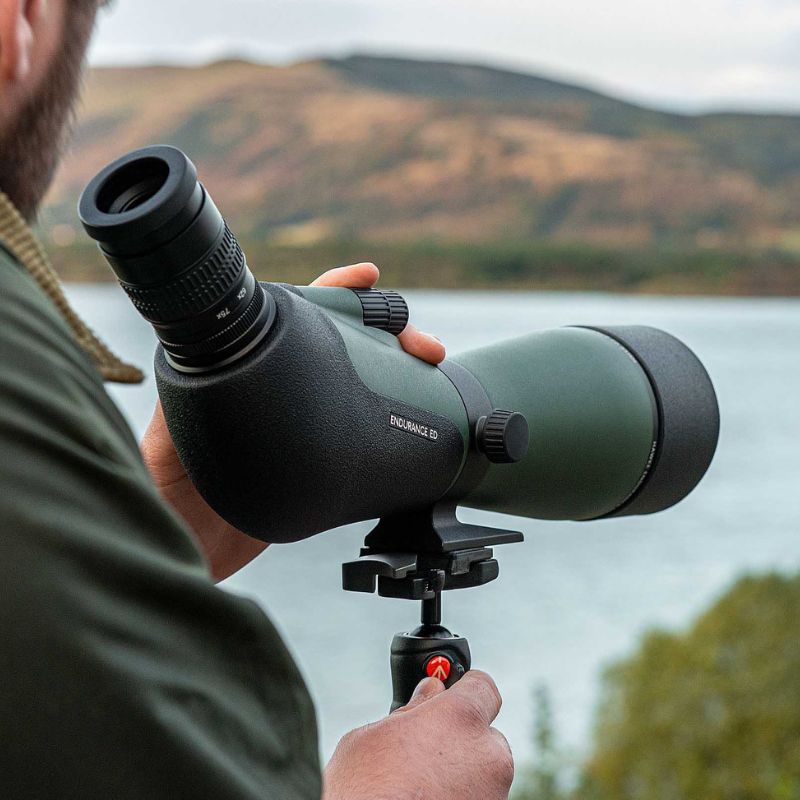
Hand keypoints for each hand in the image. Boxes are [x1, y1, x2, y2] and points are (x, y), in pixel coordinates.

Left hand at [141, 263, 445, 581]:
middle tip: (427, 348)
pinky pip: (363, 426)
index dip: (336, 290)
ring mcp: (305, 421)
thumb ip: (192, 389)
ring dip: (403, 371)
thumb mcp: (174, 428)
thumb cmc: (165, 486)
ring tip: (433, 371)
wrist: (186, 546)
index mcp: (250, 369)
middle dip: (391, 333)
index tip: (369, 276)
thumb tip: (210, 338)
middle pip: (346, 344)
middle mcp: (282, 387)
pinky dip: (392, 415)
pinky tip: (418, 410)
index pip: (298, 314)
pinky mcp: (320, 456)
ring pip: (363, 381)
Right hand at [324, 671, 513, 799]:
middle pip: (483, 734)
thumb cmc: (363, 794)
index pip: (482, 687)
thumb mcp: (370, 739)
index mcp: (460, 719)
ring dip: (460, 773)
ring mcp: (494, 794)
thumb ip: (410, 711)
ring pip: (482, 772)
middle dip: (459, 739)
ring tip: (418, 787)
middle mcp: (487, 756)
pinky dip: (459, 798)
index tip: (448, 697)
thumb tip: (428, 694)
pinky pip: (477, 798)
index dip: (463, 690)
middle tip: (423, 751)